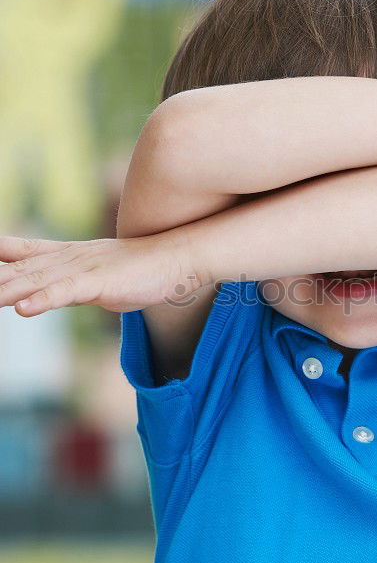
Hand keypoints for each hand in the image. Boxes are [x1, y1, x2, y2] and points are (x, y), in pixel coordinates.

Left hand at [0, 232, 203, 315]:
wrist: (173, 259)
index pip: (19, 252)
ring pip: (34, 281)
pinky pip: (65, 292)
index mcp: (62, 256)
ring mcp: (80, 269)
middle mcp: (65, 259)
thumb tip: (38, 298)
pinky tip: (24, 310)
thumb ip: (63, 286)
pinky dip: (43, 300)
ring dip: (5, 292)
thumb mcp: (91, 277)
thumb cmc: (136, 272)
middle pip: (16, 270)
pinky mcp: (97, 282)